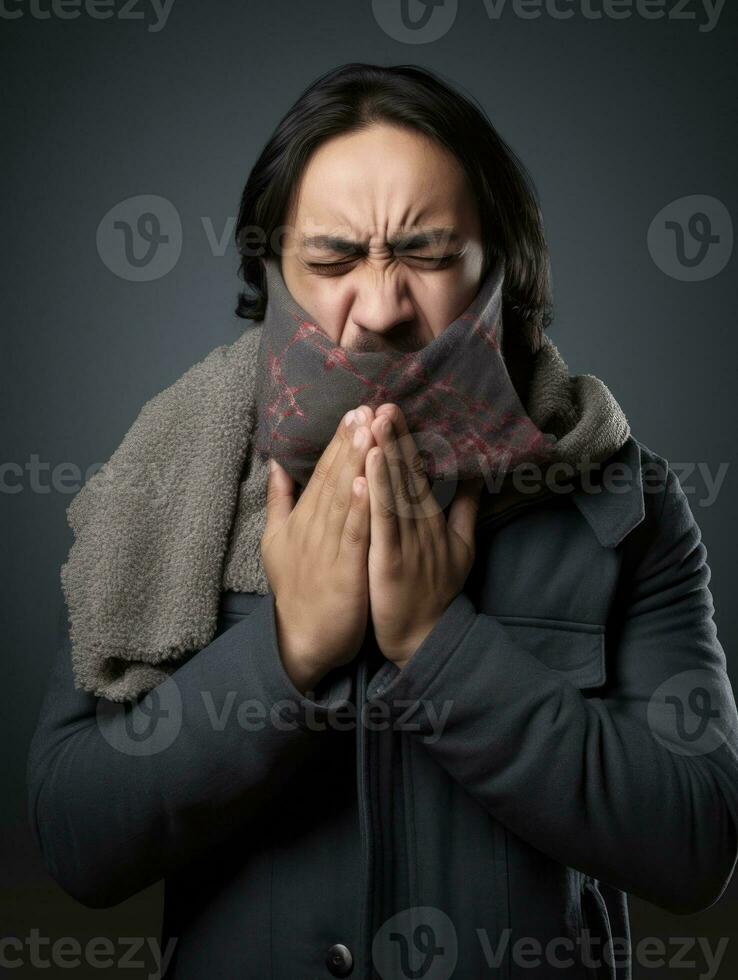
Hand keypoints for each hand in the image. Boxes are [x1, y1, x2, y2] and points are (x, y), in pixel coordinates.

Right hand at [261, 406, 376, 693]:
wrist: (302, 640)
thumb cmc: (298, 589)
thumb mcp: (278, 541)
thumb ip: (280, 501)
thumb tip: (275, 464)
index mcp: (304, 518)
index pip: (324, 472)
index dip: (340, 441)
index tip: (356, 410)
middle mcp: (312, 527)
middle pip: (334, 477)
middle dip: (350, 441)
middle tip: (365, 406)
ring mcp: (325, 548)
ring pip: (342, 498)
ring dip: (355, 463)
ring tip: (367, 431)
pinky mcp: (340, 571)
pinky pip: (350, 535)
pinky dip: (356, 508)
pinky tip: (366, 482)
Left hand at [365, 404, 482, 666]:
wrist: (426, 637)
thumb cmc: (438, 590)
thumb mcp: (463, 547)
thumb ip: (468, 509)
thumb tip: (476, 475)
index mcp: (431, 518)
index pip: (417, 472)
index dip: (405, 440)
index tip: (391, 407)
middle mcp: (420, 525)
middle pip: (406, 475)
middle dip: (395, 438)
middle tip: (383, 403)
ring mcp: (406, 543)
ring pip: (393, 493)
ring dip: (384, 457)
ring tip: (373, 425)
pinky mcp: (389, 562)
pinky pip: (380, 525)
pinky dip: (373, 498)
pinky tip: (363, 473)